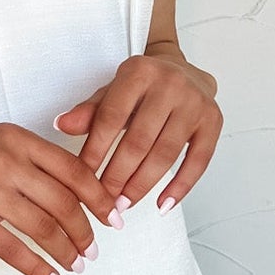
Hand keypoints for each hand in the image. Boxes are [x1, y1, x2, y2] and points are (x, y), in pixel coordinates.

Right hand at [0, 123, 125, 274]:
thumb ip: (33, 158)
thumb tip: (78, 189)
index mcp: (16, 138)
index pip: (73, 170)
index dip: (99, 198)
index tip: (113, 218)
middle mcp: (4, 161)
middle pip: (63, 202)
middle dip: (85, 231)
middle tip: (93, 249)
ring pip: (43, 228)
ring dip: (66, 252)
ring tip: (76, 265)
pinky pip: (14, 250)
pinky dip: (39, 268)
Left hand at [54, 48, 221, 212]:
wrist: (184, 70)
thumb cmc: (142, 87)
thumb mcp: (112, 92)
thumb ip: (89, 110)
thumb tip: (61, 125)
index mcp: (138, 72)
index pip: (111, 118)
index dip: (95, 151)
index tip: (82, 178)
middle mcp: (170, 84)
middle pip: (138, 140)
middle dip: (118, 175)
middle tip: (104, 201)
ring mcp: (195, 103)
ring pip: (165, 154)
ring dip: (143, 185)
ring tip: (124, 204)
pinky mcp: (213, 121)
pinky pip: (198, 161)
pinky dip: (181, 186)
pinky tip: (163, 204)